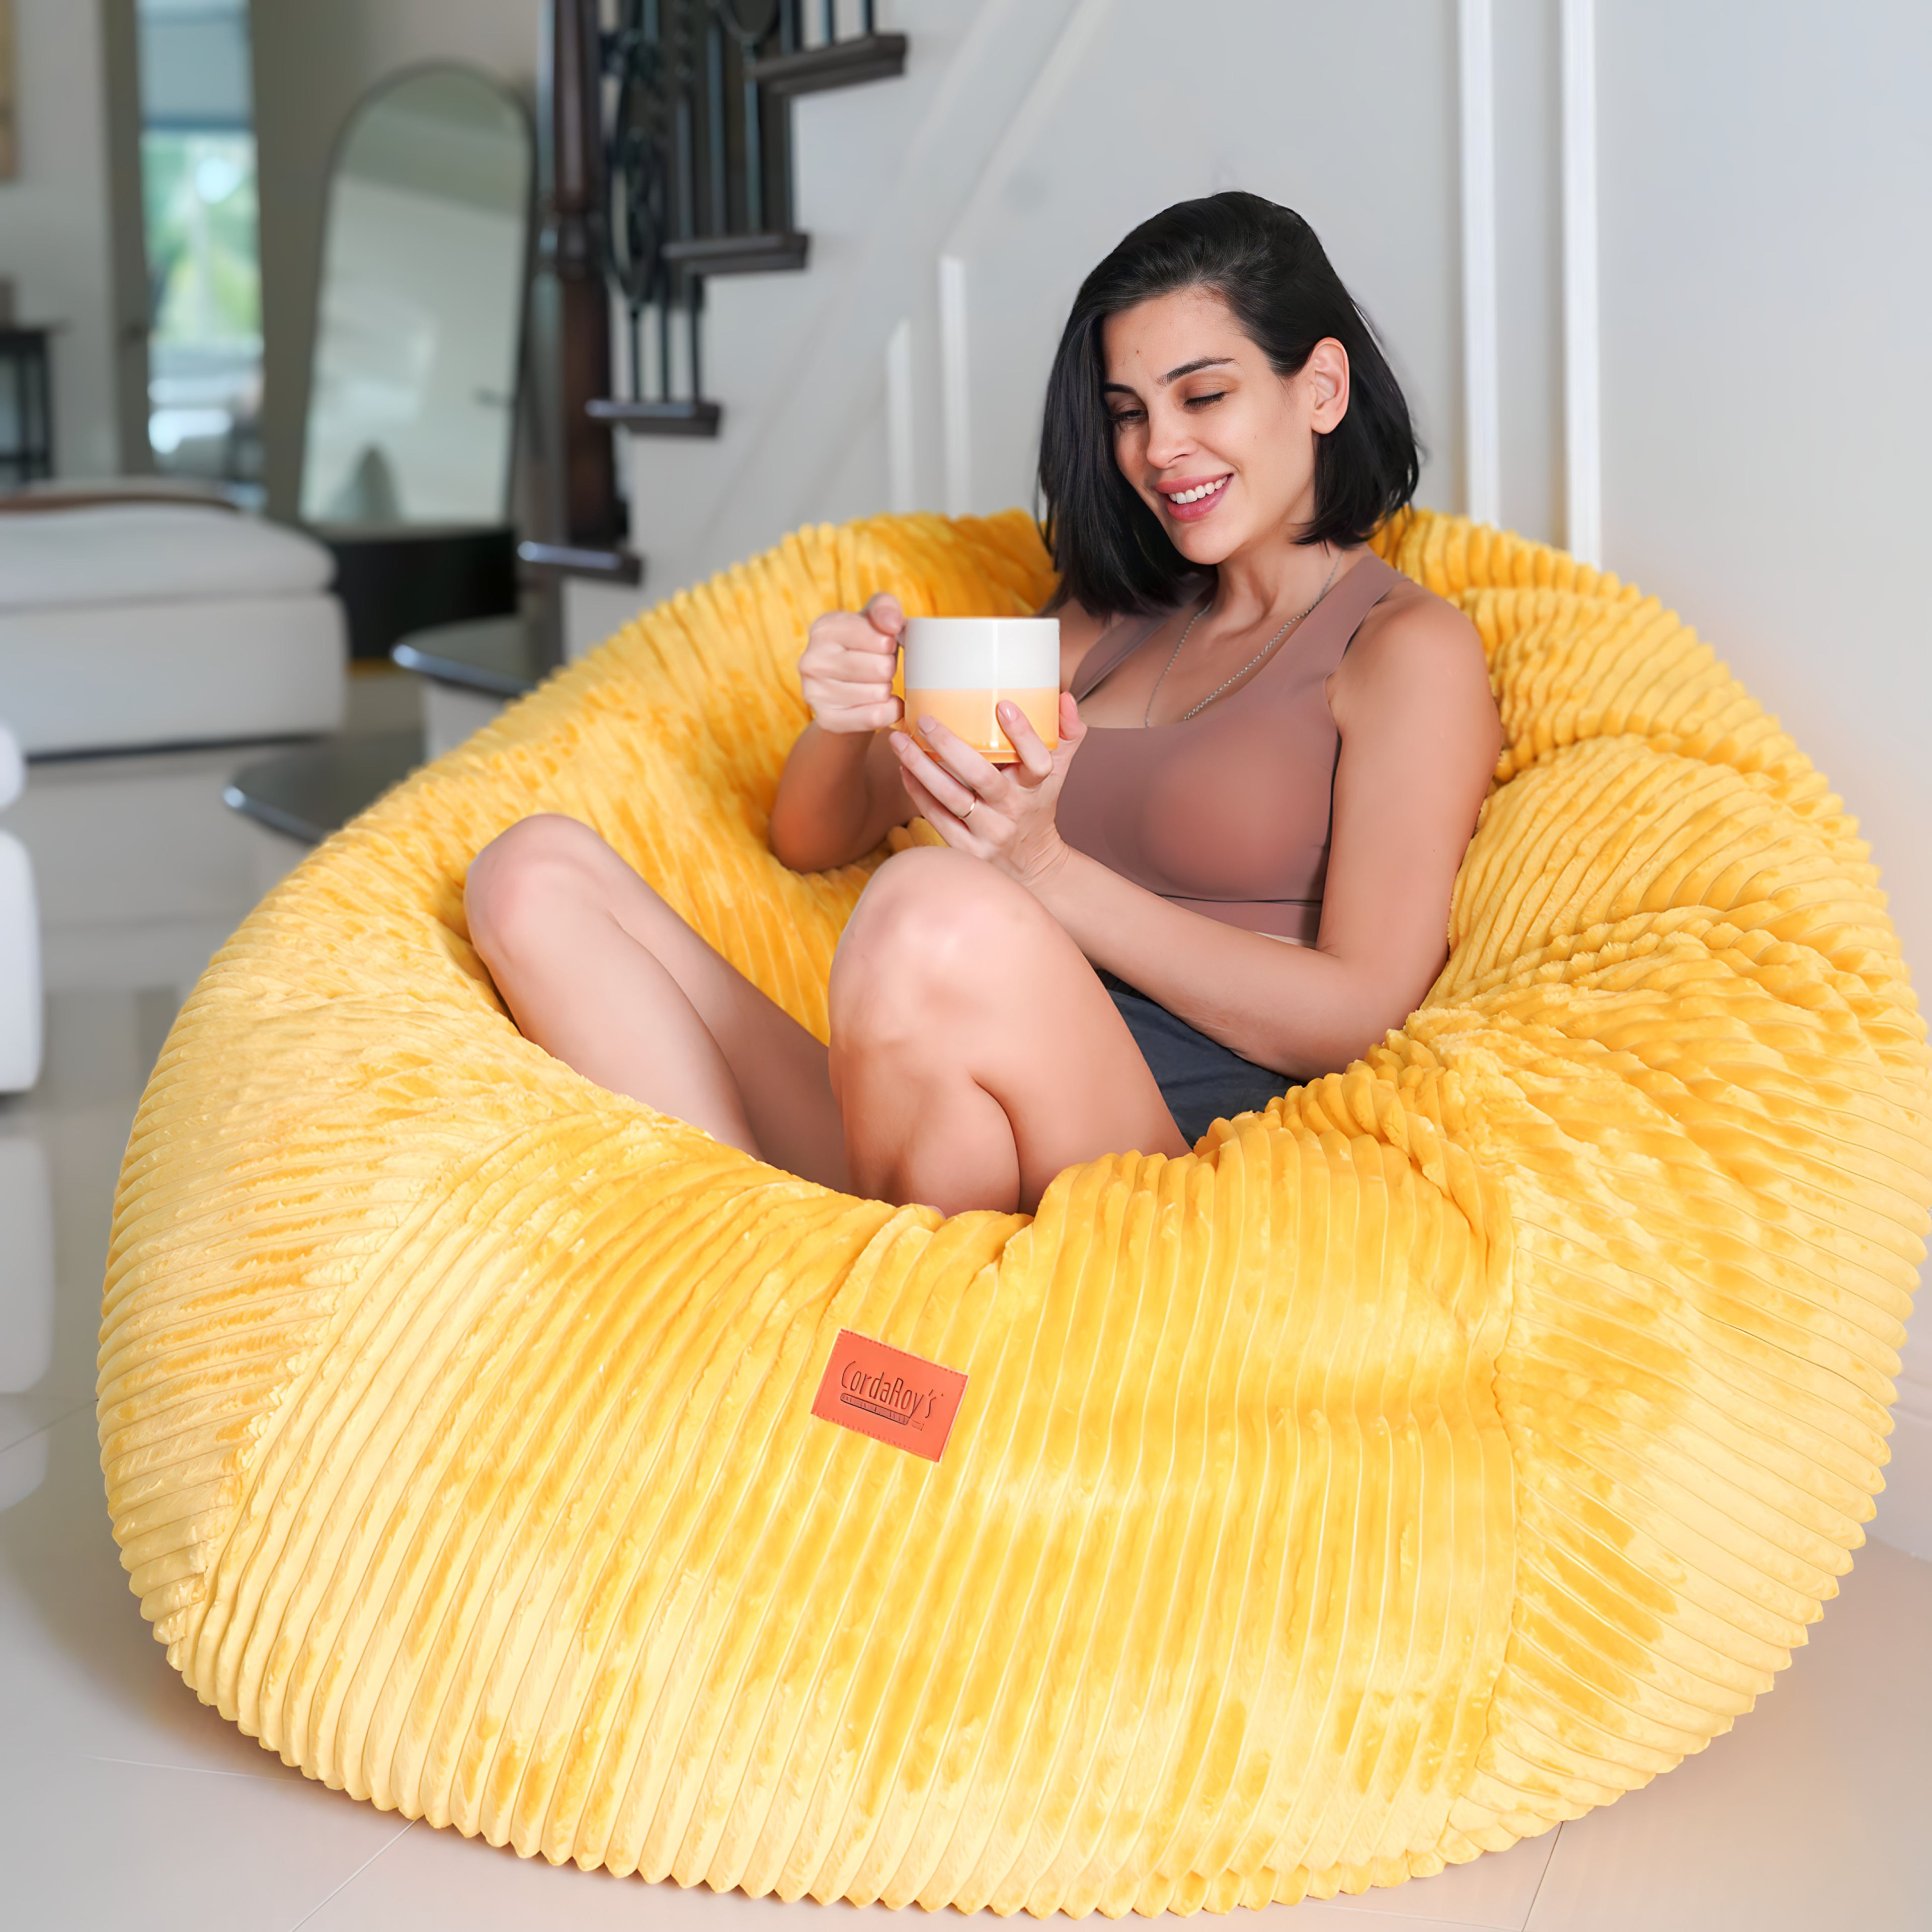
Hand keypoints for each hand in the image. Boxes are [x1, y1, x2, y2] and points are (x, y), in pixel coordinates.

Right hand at [798, 593, 904, 733]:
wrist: (846, 688)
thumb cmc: (865, 646)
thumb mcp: (875, 619)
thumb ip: (886, 609)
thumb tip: (892, 624)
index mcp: (824, 628)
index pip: (882, 640)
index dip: (890, 646)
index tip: (880, 646)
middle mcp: (812, 659)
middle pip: (882, 668)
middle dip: (888, 669)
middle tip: (877, 668)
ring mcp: (814, 692)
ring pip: (879, 694)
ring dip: (886, 690)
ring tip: (873, 684)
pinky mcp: (826, 719)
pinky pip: (875, 717)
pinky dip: (889, 712)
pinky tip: (881, 704)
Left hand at [889, 691, 1087, 893]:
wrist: (1031, 863)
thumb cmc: (1037, 804)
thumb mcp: (1059, 770)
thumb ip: (1066, 733)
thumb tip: (1064, 697)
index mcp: (1037, 787)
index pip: (1038, 761)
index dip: (1023, 734)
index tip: (1003, 705)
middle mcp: (1013, 811)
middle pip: (981, 776)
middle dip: (949, 746)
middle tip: (925, 720)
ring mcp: (989, 833)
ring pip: (950, 797)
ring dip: (921, 766)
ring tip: (899, 740)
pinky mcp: (967, 849)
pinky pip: (937, 817)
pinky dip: (917, 792)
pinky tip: (904, 768)